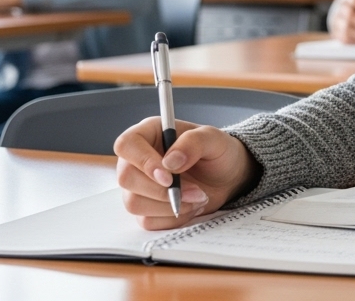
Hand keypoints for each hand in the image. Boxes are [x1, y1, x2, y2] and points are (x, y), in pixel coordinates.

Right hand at [114, 117, 261, 229]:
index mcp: (149, 134)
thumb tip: (170, 161)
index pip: (126, 144)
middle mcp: (138, 159)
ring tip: (198, 197)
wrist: (227, 176)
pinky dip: (172, 218)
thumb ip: (193, 143)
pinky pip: (147, 220)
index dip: (143, 161)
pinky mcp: (146, 207)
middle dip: (162, 191)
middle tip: (195, 191)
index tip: (168, 177)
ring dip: (170, 206)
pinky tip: (190, 206)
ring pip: (134, 203)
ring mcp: (139, 185)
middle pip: (126, 178)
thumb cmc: (218, 152)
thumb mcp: (214, 139)